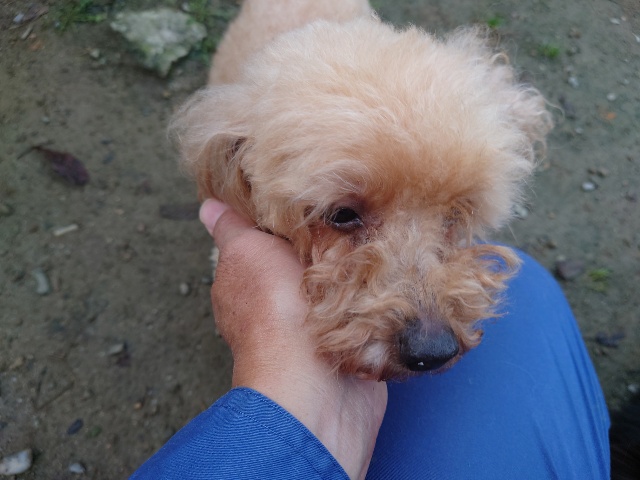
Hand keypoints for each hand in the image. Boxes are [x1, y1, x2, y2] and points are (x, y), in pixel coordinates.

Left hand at [200, 199, 387, 479]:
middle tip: (346, 209)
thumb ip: (232, 228)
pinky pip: (361, 307)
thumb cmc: (275, 309)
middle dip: (321, 238)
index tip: (306, 191)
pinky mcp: (348, 340)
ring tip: (368, 232)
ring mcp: (314, 326)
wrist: (316, 376)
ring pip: (334, 281)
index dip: (281, 218)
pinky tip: (381, 267)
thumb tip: (209, 206)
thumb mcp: (246, 251)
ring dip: (348, 263)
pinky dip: (370, 291)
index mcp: (245, 285)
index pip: (262, 243)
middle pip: (302, 259)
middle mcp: (278, 307)